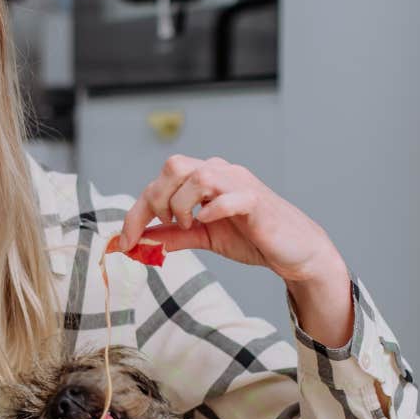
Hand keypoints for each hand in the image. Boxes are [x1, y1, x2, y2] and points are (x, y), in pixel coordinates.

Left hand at [115, 155, 345, 287]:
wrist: (294, 251)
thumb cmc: (252, 237)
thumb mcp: (204, 237)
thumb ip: (174, 235)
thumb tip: (140, 241)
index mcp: (205, 178)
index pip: (160, 182)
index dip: (137, 212)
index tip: (125, 243)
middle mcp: (221, 172)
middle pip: (174, 166)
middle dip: (157, 201)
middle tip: (166, 226)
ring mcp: (240, 183)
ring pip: (198, 176)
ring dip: (183, 204)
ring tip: (192, 225)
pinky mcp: (256, 201)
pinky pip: (229, 196)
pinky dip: (212, 210)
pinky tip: (208, 222)